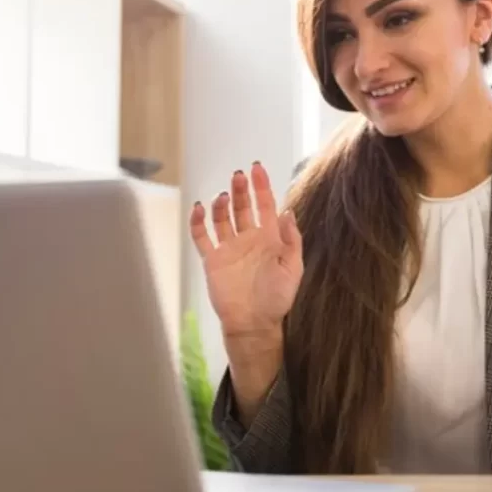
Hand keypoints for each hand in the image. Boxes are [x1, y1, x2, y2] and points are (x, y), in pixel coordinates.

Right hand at [189, 163, 303, 340]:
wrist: (254, 323)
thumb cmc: (277, 298)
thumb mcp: (293, 268)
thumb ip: (291, 240)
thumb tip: (287, 212)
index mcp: (269, 238)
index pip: (265, 205)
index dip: (262, 186)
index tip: (258, 168)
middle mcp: (248, 239)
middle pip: (242, 207)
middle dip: (241, 190)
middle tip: (239, 175)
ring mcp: (229, 248)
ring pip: (222, 218)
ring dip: (222, 204)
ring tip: (224, 195)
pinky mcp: (212, 260)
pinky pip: (202, 237)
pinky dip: (199, 222)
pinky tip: (199, 208)